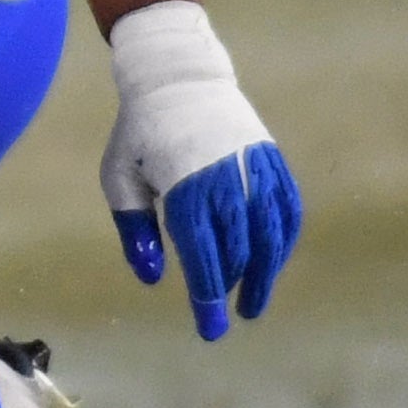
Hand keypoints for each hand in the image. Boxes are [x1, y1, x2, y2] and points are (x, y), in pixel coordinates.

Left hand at [100, 0, 298, 340]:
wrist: (179, 78)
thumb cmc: (141, 132)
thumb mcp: (120, 176)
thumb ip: (134, 228)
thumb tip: (152, 277)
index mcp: (186, 189)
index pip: (203, 257)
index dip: (207, 297)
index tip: (209, 328)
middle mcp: (227, 184)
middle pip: (238, 252)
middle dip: (232, 289)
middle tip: (226, 316)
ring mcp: (256, 173)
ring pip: (269, 238)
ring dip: (264, 274)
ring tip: (253, 303)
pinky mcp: (272, 165)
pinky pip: (287, 213)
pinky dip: (282, 242)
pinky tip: (273, 261)